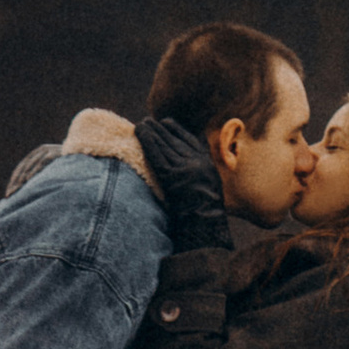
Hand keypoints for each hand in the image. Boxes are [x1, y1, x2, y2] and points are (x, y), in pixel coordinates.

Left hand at [137, 113, 232, 255]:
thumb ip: (200, 175)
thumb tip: (186, 167)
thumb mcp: (209, 191)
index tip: (166, 123)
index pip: (190, 140)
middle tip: (148, 121)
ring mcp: (184, 168)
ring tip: (141, 124)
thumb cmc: (203, 217)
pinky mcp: (171, 176)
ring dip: (151, 132)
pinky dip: (147, 141)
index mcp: (207, 164)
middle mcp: (197, 162)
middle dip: (160, 129)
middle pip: (175, 140)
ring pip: (165, 144)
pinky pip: (156, 154)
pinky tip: (139, 132)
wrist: (205, 227)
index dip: (176, 130)